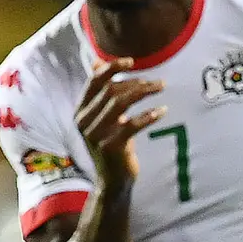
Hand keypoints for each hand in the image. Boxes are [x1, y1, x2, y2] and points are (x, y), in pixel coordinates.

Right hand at [76, 58, 165, 180]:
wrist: (112, 180)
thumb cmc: (111, 144)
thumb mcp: (103, 118)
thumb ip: (101, 93)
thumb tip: (96, 62)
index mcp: (80, 111)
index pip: (94, 82)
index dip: (111, 68)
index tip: (131, 61)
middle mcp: (83, 121)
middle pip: (111, 91)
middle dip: (137, 82)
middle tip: (158, 83)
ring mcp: (95, 135)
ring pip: (120, 103)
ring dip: (143, 92)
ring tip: (161, 88)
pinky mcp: (110, 147)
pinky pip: (131, 125)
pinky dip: (148, 115)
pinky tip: (162, 110)